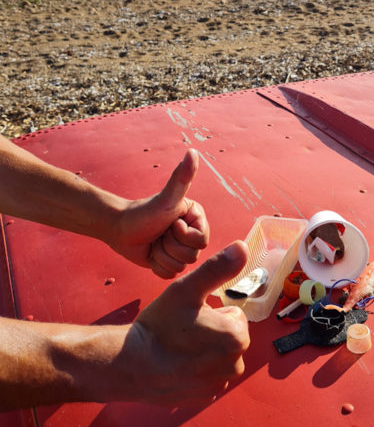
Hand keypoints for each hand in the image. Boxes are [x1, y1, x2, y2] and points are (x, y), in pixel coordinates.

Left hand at [110, 149, 209, 277]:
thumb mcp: (166, 198)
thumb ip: (182, 177)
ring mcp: (180, 248)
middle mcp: (192, 232)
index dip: (184, 237)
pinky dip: (157, 266)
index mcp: (197, 218)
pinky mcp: (168, 262)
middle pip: (193, 256)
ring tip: (153, 243)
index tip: (170, 225)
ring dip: (162, 257)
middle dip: (170, 247)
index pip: (202, 241)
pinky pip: (170, 274)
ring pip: (181, 267)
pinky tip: (151, 254)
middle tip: (159, 234)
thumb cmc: (142, 212)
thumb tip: (192, 152)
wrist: (118, 228)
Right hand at [122, 240, 249, 405]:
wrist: (128, 364)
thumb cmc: (160, 325)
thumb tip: (242, 247)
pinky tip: (178, 364)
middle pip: (229, 335)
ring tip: (179, 347)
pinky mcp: (205, 397)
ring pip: (219, 355)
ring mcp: (219, 384)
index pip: (234, 314)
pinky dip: (198, 369)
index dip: (213, 311)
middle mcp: (234, 365)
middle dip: (211, 330)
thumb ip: (218, 268)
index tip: (193, 317)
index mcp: (236, 337)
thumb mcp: (187, 289)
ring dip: (205, 349)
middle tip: (185, 330)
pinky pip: (209, 374)